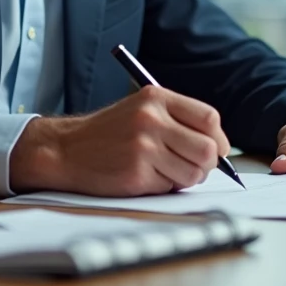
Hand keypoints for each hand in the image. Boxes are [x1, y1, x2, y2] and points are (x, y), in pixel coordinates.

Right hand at [9, 86, 231, 195]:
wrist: (66, 149)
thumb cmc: (109, 132)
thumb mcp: (142, 110)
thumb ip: (178, 120)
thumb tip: (219, 148)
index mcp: (157, 98)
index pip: (209, 118)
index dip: (219, 139)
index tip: (217, 150)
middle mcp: (151, 119)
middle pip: (208, 149)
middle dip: (207, 164)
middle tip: (194, 167)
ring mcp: (143, 147)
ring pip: (193, 173)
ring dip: (185, 178)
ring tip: (165, 171)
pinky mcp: (136, 174)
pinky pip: (170, 187)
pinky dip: (164, 186)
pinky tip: (145, 177)